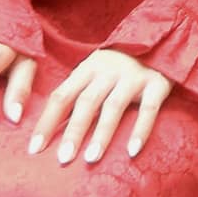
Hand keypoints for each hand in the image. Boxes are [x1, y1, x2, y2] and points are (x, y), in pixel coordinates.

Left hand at [25, 48, 172, 164]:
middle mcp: (109, 70)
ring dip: (102, 134)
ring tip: (91, 159)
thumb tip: (53, 131)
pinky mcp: (158, 84)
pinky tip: (132, 152)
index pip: (61, 96)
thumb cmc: (121, 64)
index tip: (34, 149)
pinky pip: (148, 109)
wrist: (163, 37)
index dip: (47, 122)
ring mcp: (134, 76)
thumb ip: (78, 94)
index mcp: (88, 68)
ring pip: (113, 107)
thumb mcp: (96, 71)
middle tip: (62, 159)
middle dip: (73, 132)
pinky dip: (140, 130)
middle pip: (86, 102)